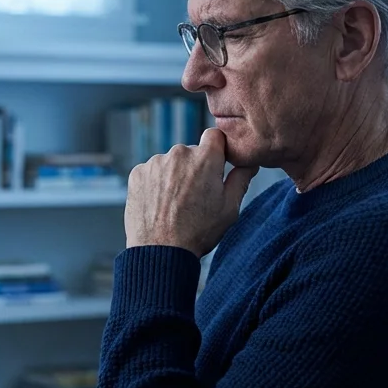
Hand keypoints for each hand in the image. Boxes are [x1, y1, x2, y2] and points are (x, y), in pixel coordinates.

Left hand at [125, 128, 258, 256]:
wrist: (160, 251)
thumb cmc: (198, 231)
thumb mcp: (230, 208)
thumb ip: (241, 179)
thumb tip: (249, 163)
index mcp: (205, 158)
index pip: (214, 136)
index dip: (217, 150)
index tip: (216, 165)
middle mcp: (179, 153)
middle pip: (191, 152)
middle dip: (194, 168)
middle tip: (195, 196)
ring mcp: (155, 162)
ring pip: (170, 163)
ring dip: (174, 176)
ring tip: (175, 204)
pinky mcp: (137, 173)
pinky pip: (151, 172)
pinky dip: (156, 184)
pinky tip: (160, 205)